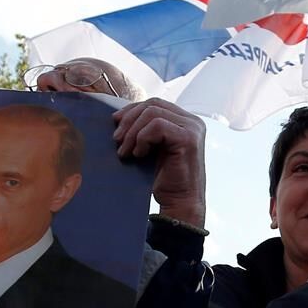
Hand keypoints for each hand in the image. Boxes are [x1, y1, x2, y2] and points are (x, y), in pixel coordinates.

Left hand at [112, 99, 205, 226]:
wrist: (179, 204)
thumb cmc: (163, 179)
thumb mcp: (152, 148)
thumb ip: (144, 130)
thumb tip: (118, 117)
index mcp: (184, 121)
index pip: (154, 104)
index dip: (132, 110)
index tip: (116, 124)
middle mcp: (192, 121)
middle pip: (152, 105)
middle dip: (129, 120)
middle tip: (117, 140)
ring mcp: (192, 129)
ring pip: (153, 113)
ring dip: (133, 132)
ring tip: (126, 151)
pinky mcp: (189, 139)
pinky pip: (158, 126)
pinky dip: (143, 138)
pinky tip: (139, 154)